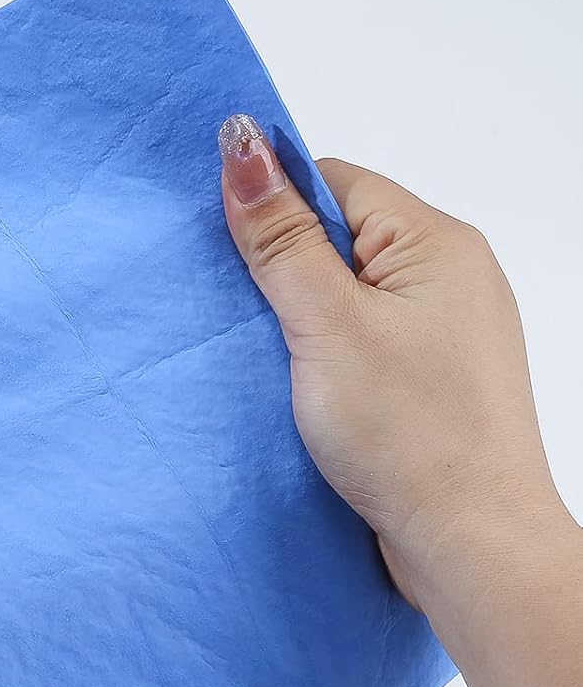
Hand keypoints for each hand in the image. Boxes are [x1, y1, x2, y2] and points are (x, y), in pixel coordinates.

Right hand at [216, 114, 564, 611]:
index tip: (218, 246)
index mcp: (436, 243)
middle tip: (231, 313)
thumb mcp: (325, 325)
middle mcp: (449, 278)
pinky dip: (319, 359)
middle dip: (277, 269)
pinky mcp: (428, 383)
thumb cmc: (410, 435)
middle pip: (339, 239)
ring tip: (263, 360)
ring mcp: (442, 334)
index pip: (335, 183)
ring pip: (346, 298)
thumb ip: (279, 238)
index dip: (271, 204)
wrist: (468, 542)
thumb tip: (241, 143)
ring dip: (295, 321)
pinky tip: (294, 390)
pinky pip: (360, 344)